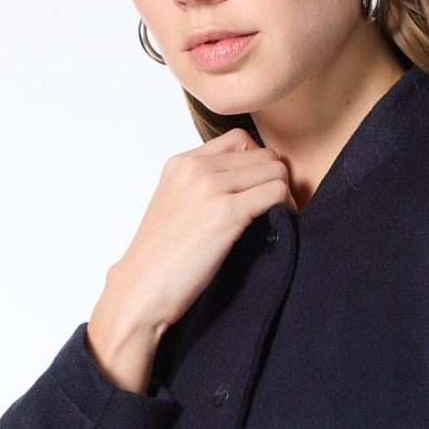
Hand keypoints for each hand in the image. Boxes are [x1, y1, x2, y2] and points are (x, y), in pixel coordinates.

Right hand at [86, 128, 295, 392]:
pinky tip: (280, 224)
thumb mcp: (175, 206)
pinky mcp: (227, 212)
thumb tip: (245, 182)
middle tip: (276, 206)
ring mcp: (210, 187)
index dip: (257, 162)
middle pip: (261, 152)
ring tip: (279, 216)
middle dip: (274, 177)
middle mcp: (195, 167)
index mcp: (181, 163)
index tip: (259, 188)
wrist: (142, 289)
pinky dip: (286, 206)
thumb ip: (202, 186)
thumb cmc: (161, 258)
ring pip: (274, 169)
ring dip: (284, 192)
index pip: (238, 139)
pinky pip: (276, 192)